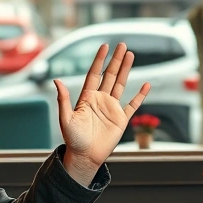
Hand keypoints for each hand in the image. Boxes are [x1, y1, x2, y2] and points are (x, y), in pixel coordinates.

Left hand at [56, 43, 150, 183]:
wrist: (85, 157)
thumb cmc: (73, 139)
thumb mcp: (65, 119)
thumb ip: (64, 100)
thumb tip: (57, 80)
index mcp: (87, 97)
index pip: (94, 74)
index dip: (99, 60)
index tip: (104, 46)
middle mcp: (100, 99)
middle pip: (110, 75)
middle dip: (116, 60)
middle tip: (122, 44)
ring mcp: (111, 108)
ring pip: (120, 84)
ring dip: (126, 70)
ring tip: (131, 56)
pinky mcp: (121, 119)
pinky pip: (132, 105)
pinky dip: (140, 95)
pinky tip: (145, 85)